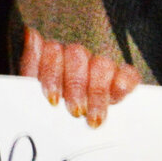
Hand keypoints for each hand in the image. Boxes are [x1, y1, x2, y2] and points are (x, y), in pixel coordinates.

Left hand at [20, 27, 141, 124]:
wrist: (76, 125)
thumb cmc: (47, 104)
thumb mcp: (34, 86)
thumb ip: (32, 62)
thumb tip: (32, 35)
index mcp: (53, 55)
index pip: (53, 52)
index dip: (53, 74)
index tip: (53, 99)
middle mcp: (77, 56)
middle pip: (78, 57)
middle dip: (76, 87)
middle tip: (75, 111)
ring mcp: (100, 66)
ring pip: (102, 64)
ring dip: (98, 91)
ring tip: (93, 117)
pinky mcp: (123, 78)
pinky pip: (129, 74)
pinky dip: (125, 81)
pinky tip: (119, 91)